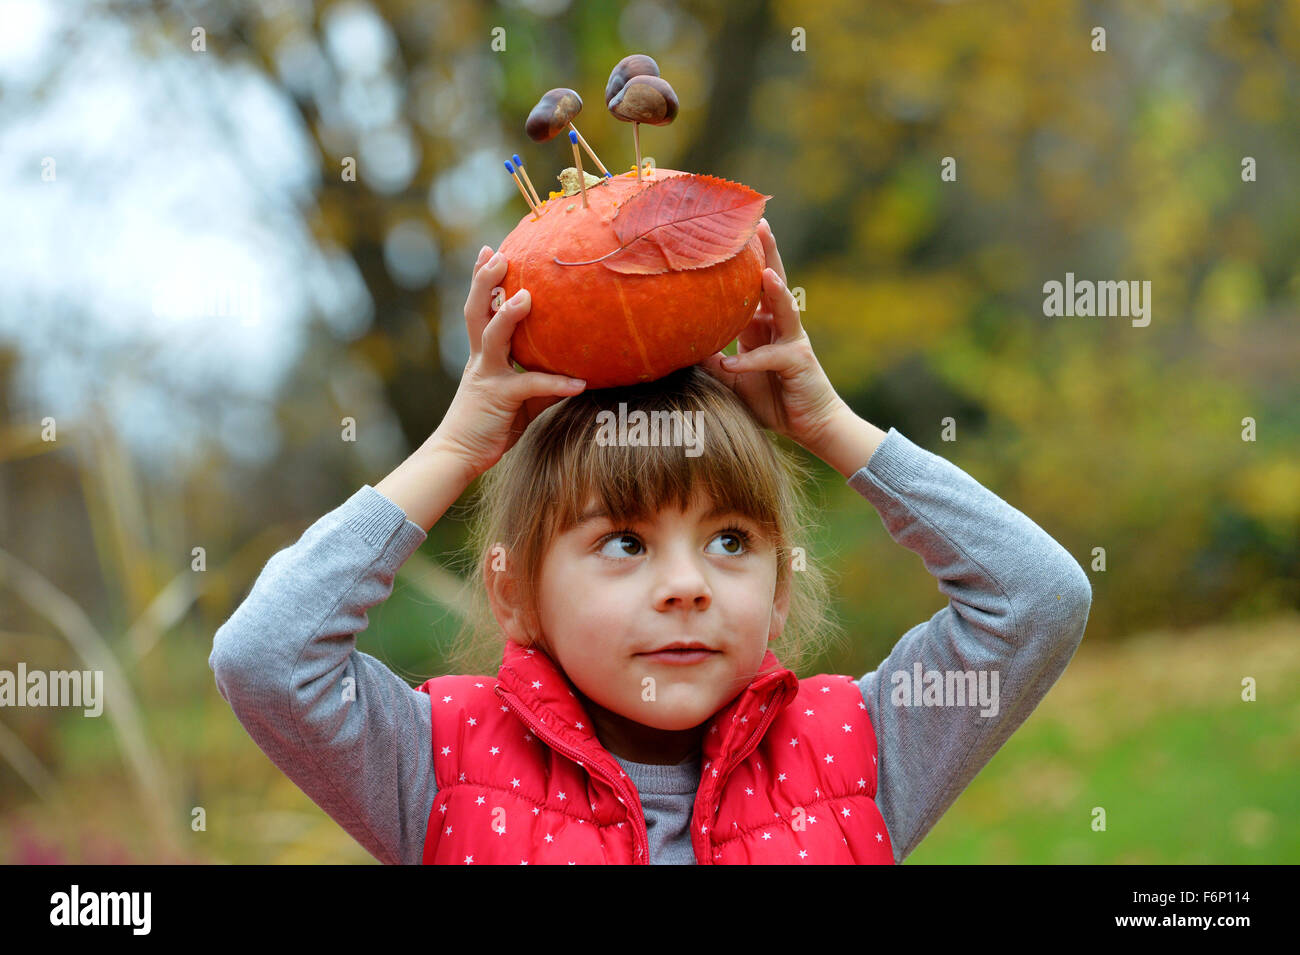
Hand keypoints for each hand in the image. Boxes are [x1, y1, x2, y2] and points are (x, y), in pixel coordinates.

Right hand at [427, 246, 586, 480]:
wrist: (458, 457)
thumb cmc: (489, 427)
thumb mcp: (520, 400)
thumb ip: (540, 384)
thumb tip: (576, 376)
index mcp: (482, 357)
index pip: (479, 310)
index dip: (481, 281)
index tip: (488, 252)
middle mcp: (480, 360)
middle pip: (476, 311)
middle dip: (484, 281)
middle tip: (497, 254)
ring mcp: (486, 377)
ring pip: (493, 336)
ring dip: (508, 314)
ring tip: (527, 296)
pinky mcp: (498, 398)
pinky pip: (529, 385)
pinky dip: (556, 383)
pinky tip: (579, 384)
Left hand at [700, 219, 847, 456]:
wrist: (810, 425)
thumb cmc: (772, 398)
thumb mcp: (731, 377)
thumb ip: (710, 360)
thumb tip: (674, 348)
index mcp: (762, 323)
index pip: (750, 285)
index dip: (742, 261)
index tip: (727, 232)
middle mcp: (778, 325)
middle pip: (773, 281)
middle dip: (767, 252)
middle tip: (758, 223)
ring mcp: (792, 340)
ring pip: (784, 308)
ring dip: (775, 290)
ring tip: (765, 273)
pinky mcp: (798, 362)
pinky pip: (772, 357)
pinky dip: (751, 360)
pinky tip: (732, 363)